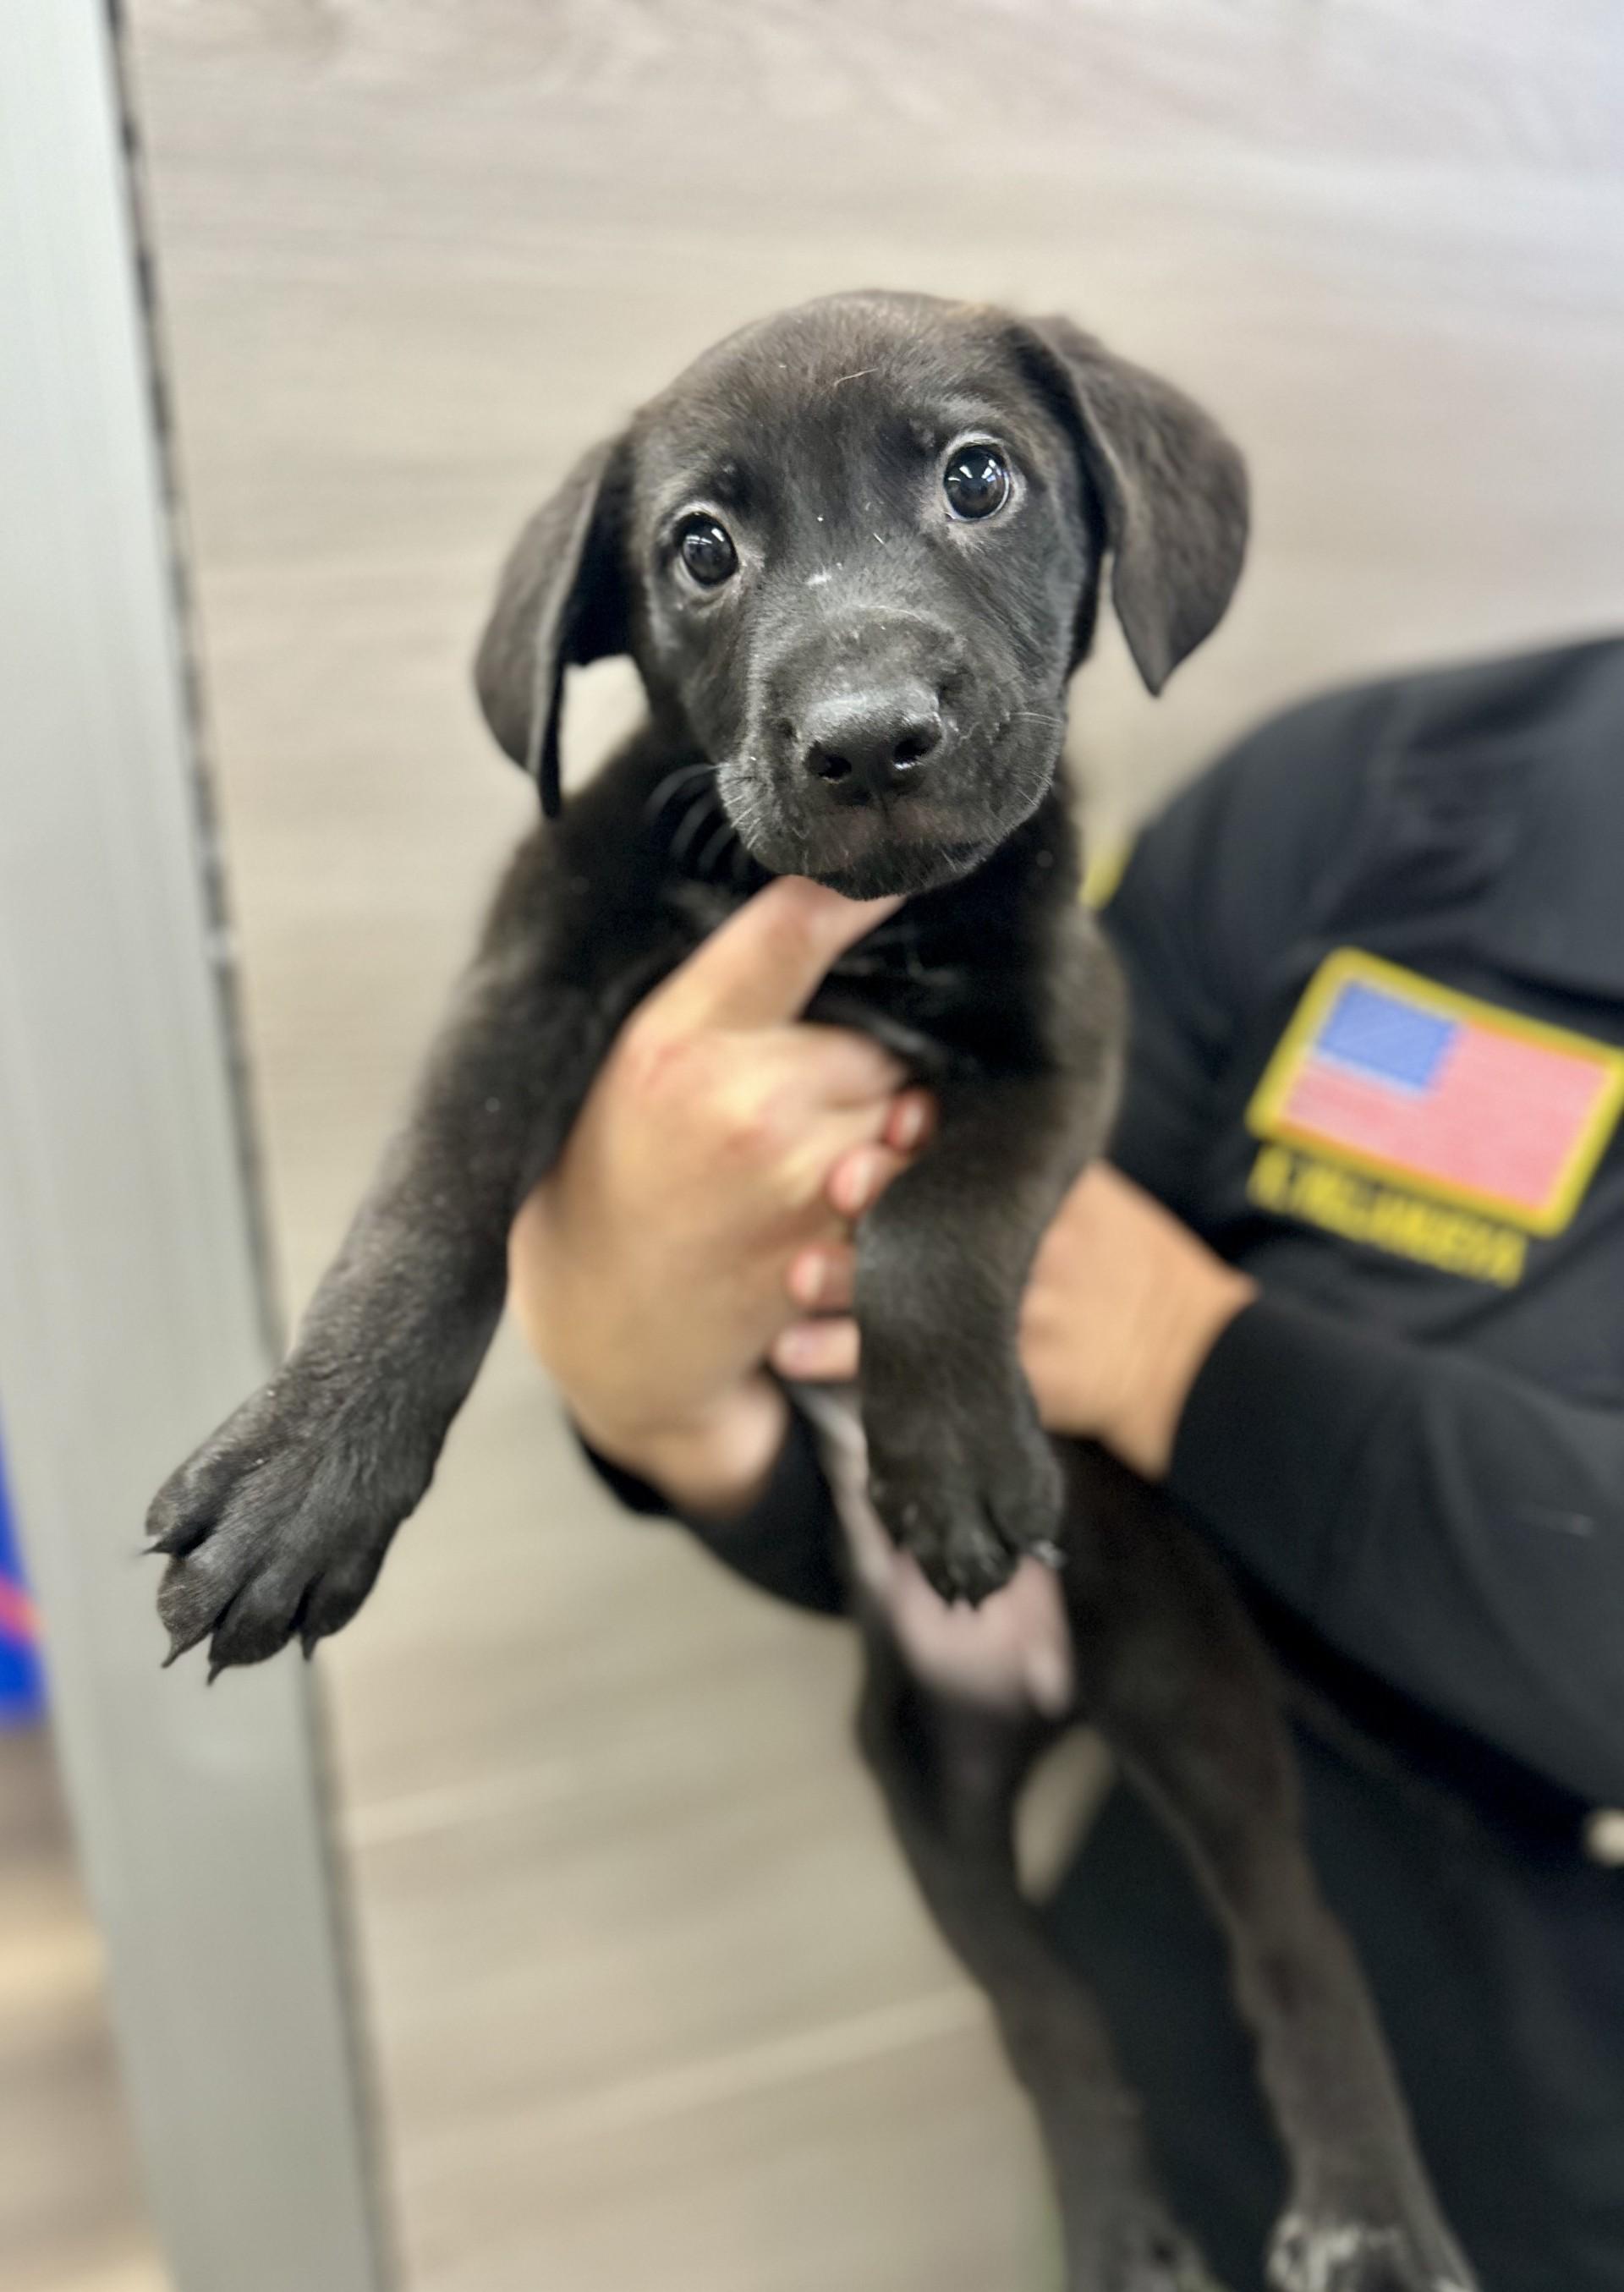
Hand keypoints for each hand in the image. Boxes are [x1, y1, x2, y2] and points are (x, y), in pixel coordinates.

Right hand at [508, 878, 931, 1514]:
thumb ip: (733, 982)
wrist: (604, 1319)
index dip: (860, 887)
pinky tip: (840, 1198)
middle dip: (871, 1053)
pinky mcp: (835, 1254)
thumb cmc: (624, 1165)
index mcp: (678, 1040)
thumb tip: (842, 886)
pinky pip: (909, 1189)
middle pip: (882, 1036)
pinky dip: (896, 1188)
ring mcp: (796, 1188)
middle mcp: (743, 1107)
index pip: (792, 928)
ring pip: (908, 1111)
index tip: (905, 862)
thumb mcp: (645, 1052)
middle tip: (812, 1086)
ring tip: (821, 1148)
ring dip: (893, 1124)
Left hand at [772, 1160, 1255, 1480]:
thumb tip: (897, 1103)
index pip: (976, 1140)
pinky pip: (910, 1366)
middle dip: (885, 1195)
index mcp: (1045, 1181)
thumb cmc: (1118, 1257)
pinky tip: (793, 1351)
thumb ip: (1004, 1150)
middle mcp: (1031, 1239)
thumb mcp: (1082, 1188)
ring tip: (794, 1277)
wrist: (1189, 1357)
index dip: (928, 1126)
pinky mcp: (1003, 1373)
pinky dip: (846, 1360)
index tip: (893, 1117)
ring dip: (846, 1282)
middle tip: (836, 1184)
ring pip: (915, 1290)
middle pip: (942, 1209)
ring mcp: (1018, 1308)